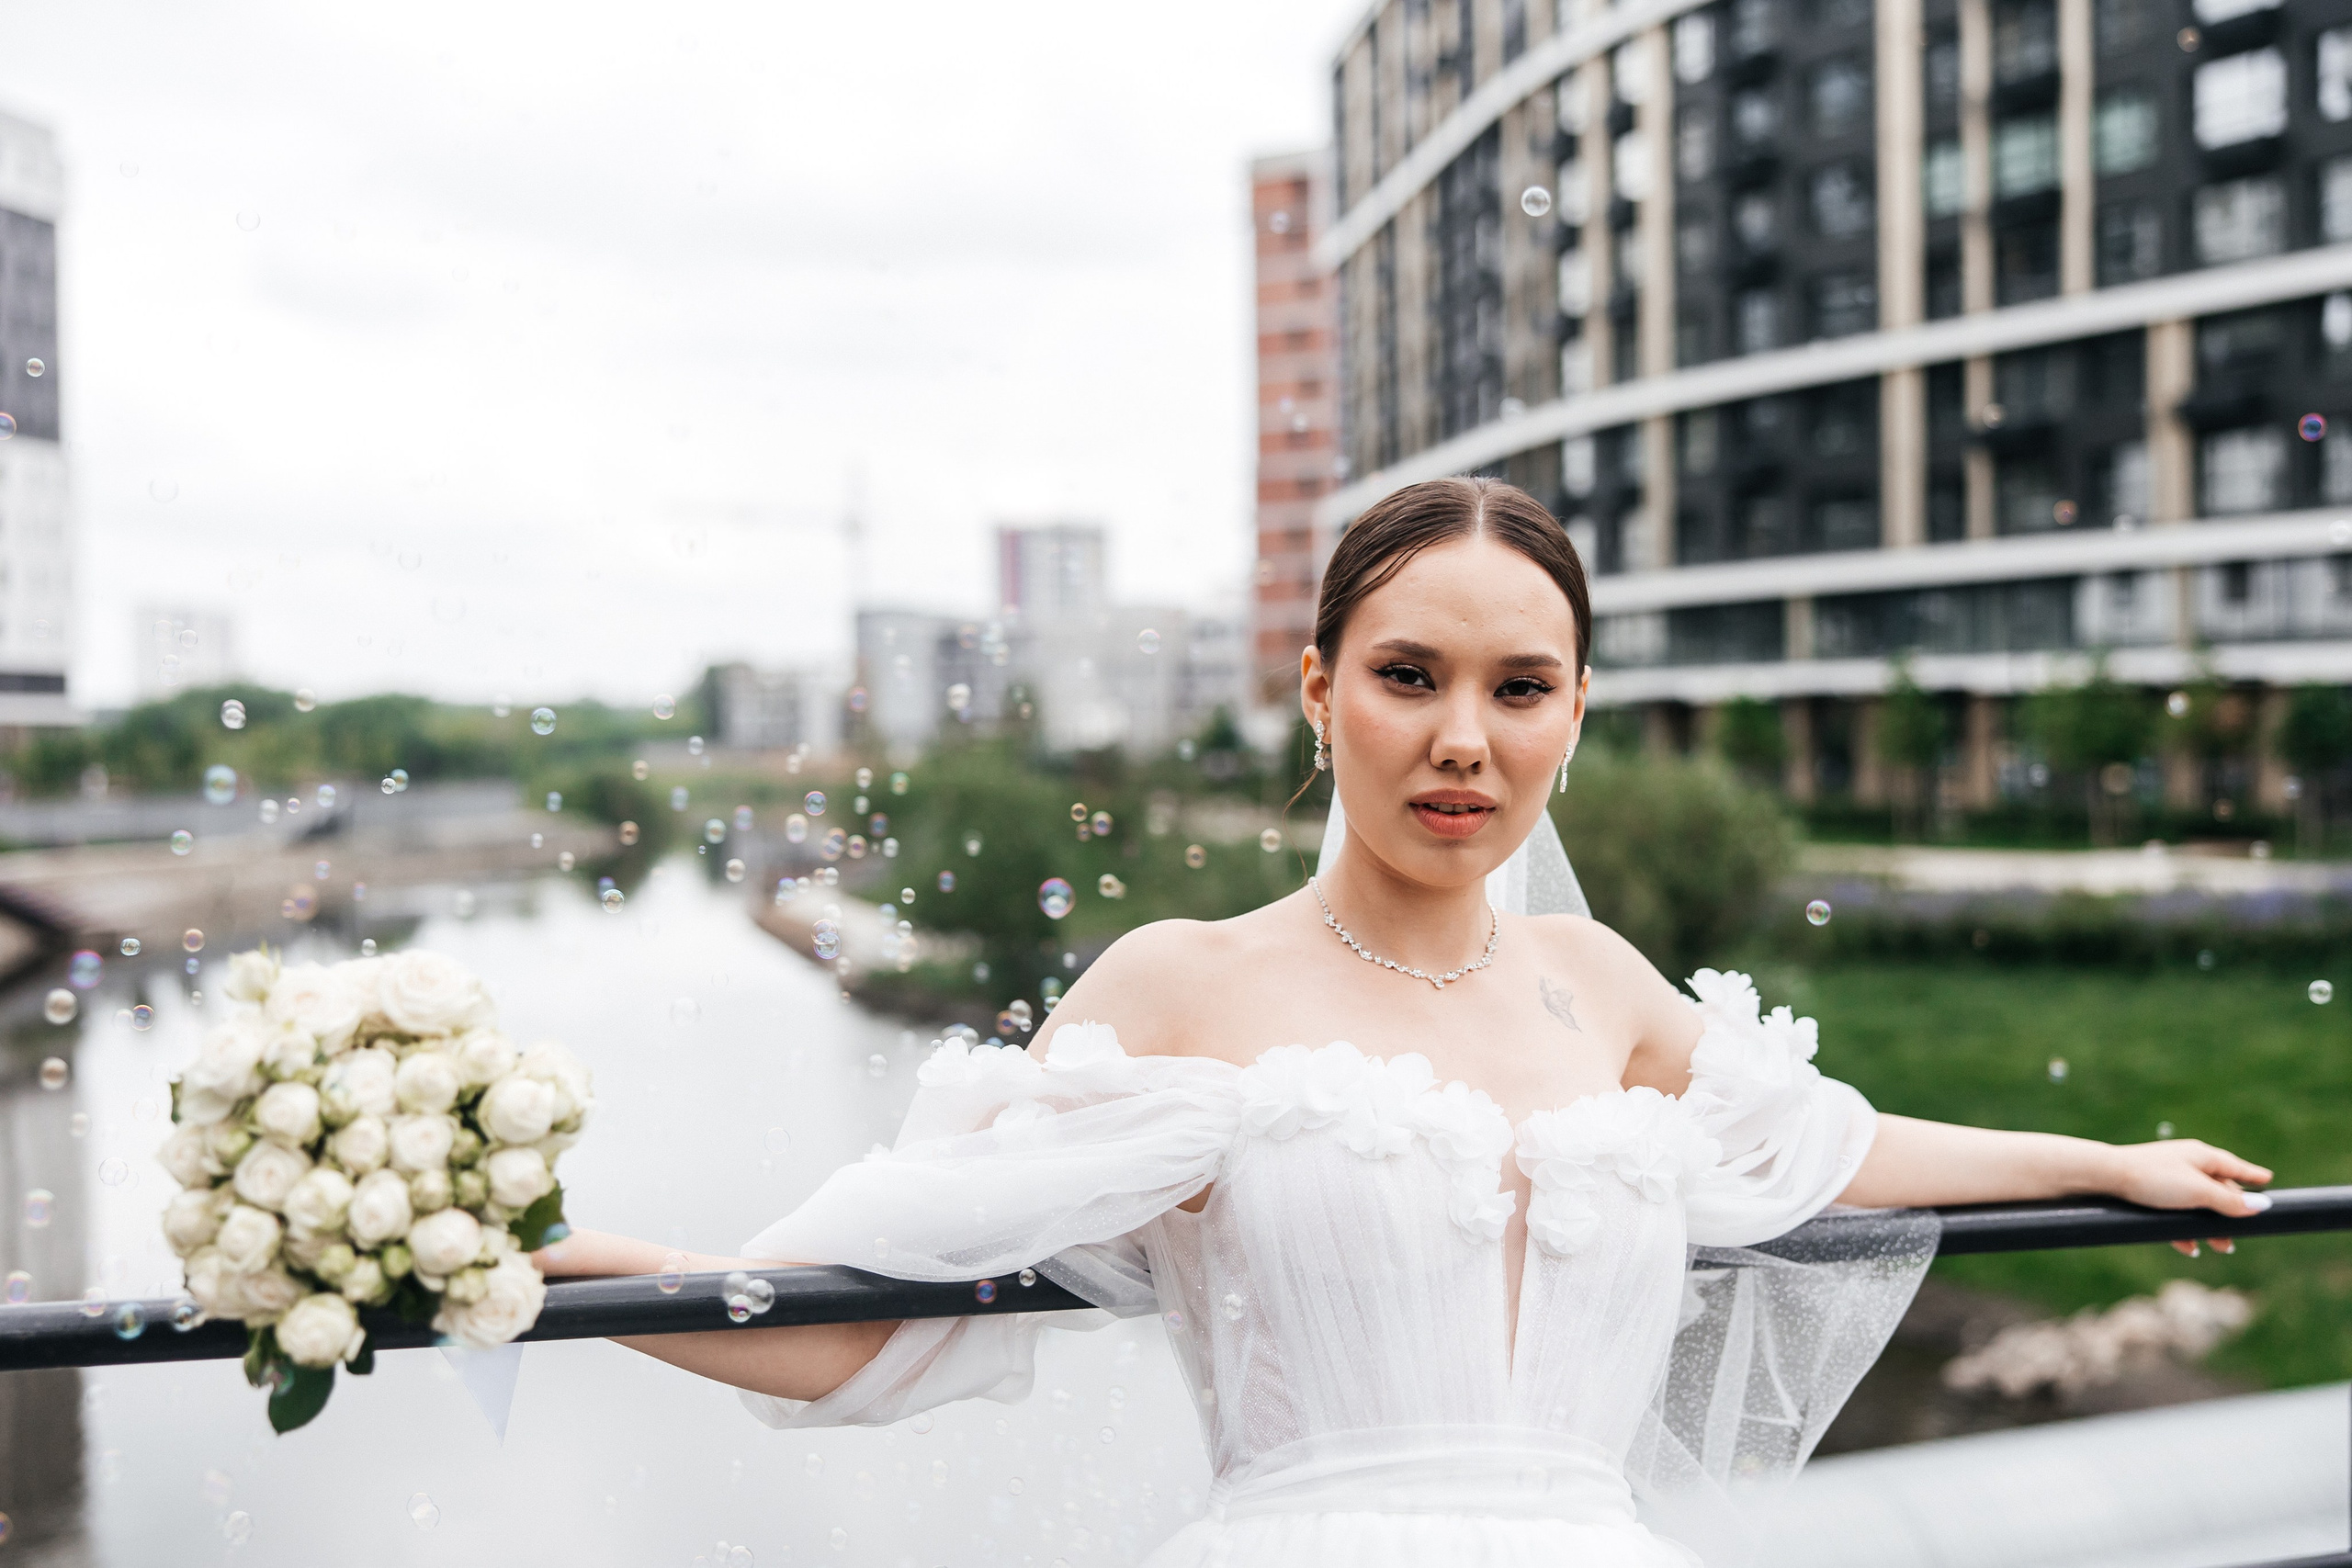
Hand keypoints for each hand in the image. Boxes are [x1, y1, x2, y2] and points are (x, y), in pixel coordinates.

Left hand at [2105, 1139, 2273, 1256]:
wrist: (2104, 1177)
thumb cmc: (2154, 1179)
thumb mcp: (2199, 1192)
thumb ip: (2229, 1201)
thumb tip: (2259, 1206)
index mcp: (2201, 1156)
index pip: (2234, 1166)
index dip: (2251, 1175)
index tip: (2267, 1178)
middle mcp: (2185, 1163)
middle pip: (2216, 1189)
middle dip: (2229, 1214)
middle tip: (2238, 1236)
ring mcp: (2166, 1177)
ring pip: (2195, 1204)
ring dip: (2208, 1227)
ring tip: (2219, 1247)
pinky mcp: (2148, 1192)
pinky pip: (2173, 1212)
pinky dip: (2183, 1229)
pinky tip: (2188, 1247)